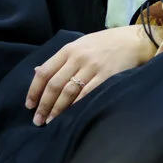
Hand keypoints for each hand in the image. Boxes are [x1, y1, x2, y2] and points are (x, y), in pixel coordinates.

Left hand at [27, 26, 155, 125]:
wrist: (133, 40)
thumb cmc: (103, 44)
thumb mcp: (78, 45)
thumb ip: (59, 60)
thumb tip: (37, 71)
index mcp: (67, 50)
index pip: (44, 72)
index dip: (34, 90)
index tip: (29, 105)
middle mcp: (77, 58)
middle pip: (54, 84)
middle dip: (44, 104)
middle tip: (37, 120)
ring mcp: (92, 67)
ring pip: (69, 91)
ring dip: (57, 109)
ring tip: (50, 121)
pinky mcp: (107, 76)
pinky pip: (88, 94)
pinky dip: (77, 106)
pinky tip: (71, 116)